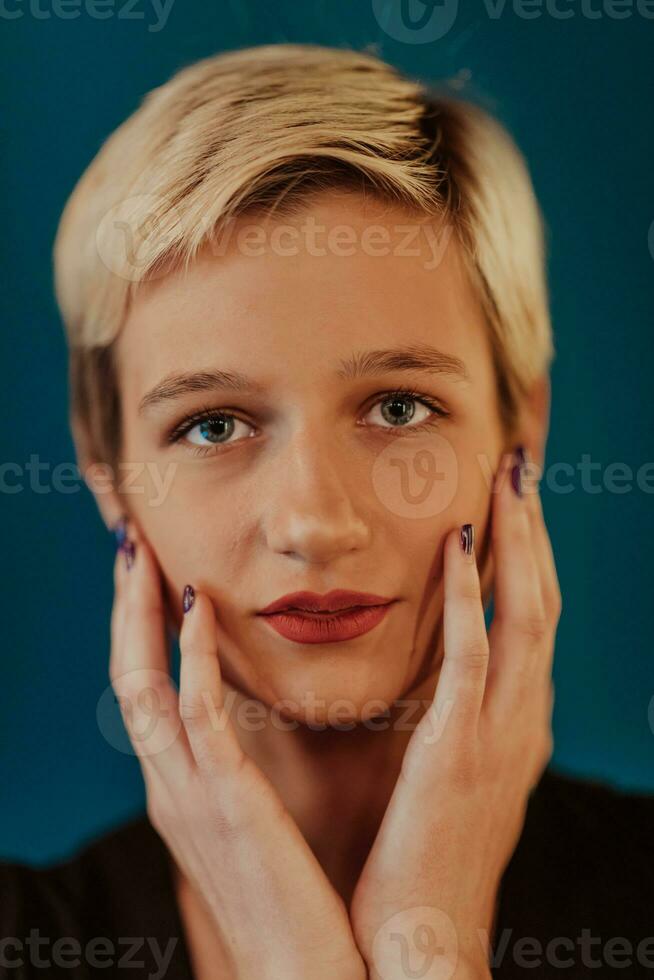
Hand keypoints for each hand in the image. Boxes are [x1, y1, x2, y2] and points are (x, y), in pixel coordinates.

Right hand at [109, 521, 366, 979]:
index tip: (150, 573)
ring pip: (141, 686)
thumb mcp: (251, 825)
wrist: (303, 976)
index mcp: (179, 786)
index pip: (143, 689)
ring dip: (139, 616)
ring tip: (144, 556)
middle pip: (125, 676)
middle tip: (130, 545)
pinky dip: (188, 657)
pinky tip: (197, 607)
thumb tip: (253, 723)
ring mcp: (188, 794)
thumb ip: (240, 772)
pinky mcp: (224, 804)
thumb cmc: (290, 900)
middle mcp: (168, 784)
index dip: (138, 628)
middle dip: (124, 609)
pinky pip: (195, 717)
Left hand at [349, 448, 560, 979]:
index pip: (535, 617)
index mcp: (519, 720)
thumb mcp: (456, 773)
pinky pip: (473, 656)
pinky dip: (471, 595)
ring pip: (525, 613)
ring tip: (507, 480)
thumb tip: (448, 673)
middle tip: (522, 467)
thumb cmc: (431, 853)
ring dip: (517, 541)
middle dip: (534, 530)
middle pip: (542, 600)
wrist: (427, 934)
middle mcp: (524, 717)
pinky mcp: (460, 746)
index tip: (514, 502)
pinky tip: (459, 545)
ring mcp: (500, 731)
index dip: (530, 554)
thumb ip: (460, 718)